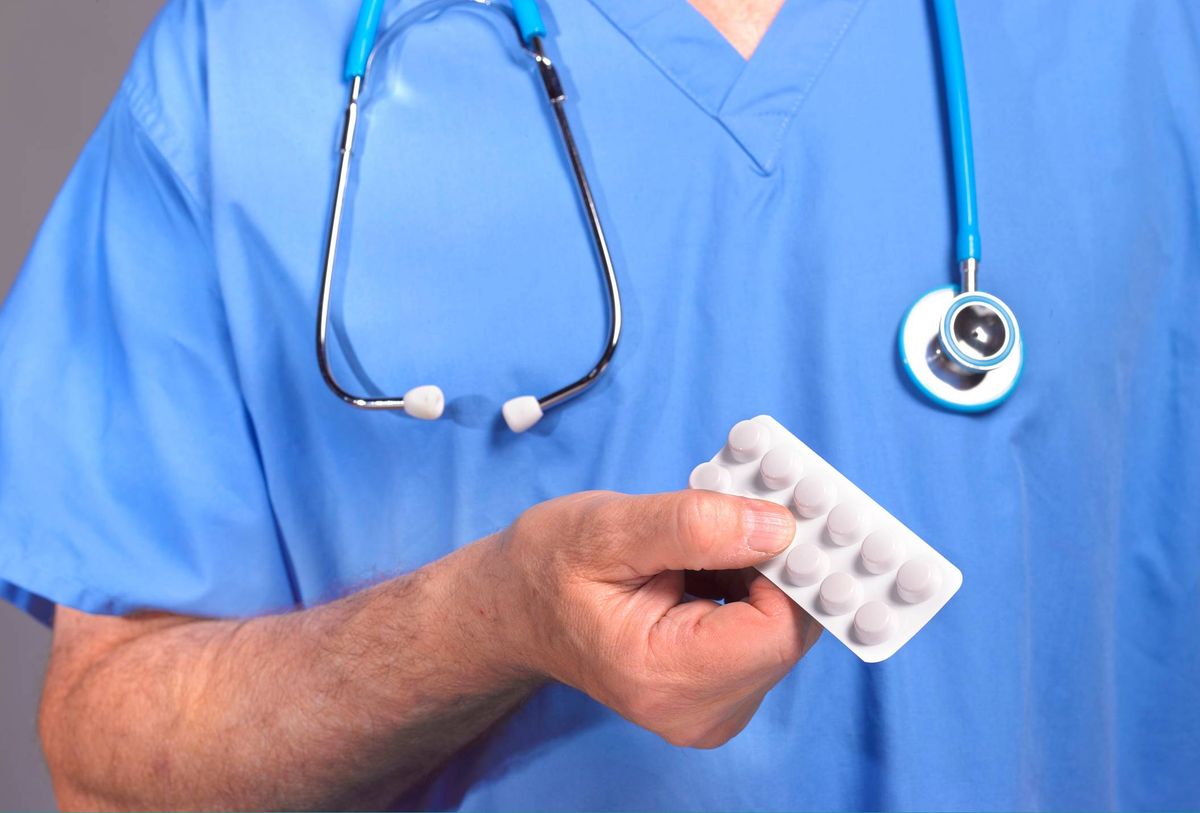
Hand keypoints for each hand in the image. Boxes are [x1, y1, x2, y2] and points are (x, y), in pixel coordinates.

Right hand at [492, 490, 821, 747]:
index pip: (777, 629)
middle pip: (788, 632)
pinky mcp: (718, 691)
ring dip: (763, 569)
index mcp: (664, 677)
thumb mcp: (607, 529)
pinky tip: (713, 556)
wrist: (516, 609)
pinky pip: (767, 631)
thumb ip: (693, 526)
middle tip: (744, 502)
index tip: (777, 505)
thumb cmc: (548, 568)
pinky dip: (753, 585)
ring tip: (709, 533)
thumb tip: (779, 529)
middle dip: (778, 561)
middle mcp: (696, 711)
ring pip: (784, 628)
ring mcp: (710, 709)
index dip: (789, 566)